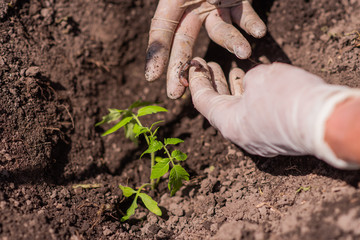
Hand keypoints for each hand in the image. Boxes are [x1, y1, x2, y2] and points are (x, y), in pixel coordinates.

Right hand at [145, 0, 265, 98]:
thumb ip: (173, 11)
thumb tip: (155, 28)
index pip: (161, 31)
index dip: (156, 54)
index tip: (152, 78)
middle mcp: (192, 4)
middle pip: (184, 41)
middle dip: (180, 67)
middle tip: (176, 95)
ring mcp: (215, 5)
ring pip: (218, 32)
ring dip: (231, 42)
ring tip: (243, 52)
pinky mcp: (236, 1)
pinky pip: (243, 16)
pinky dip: (251, 24)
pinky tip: (259, 33)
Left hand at [188, 57, 359, 169]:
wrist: (322, 124)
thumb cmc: (286, 99)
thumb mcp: (261, 78)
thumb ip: (249, 80)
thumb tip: (251, 85)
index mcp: (228, 124)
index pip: (203, 101)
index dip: (197, 81)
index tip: (195, 66)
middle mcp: (240, 136)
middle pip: (221, 107)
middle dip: (216, 84)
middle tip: (211, 66)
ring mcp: (258, 139)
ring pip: (241, 111)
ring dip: (237, 90)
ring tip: (234, 71)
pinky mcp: (275, 139)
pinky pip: (257, 116)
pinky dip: (253, 99)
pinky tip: (258, 86)